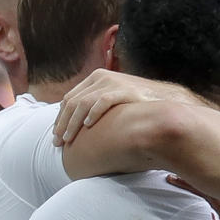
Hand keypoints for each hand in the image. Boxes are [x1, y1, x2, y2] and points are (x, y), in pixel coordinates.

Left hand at [53, 69, 196, 144]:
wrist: (163, 99)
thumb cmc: (135, 104)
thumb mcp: (112, 99)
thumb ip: (94, 105)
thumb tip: (75, 123)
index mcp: (95, 78)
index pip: (69, 98)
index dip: (60, 118)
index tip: (56, 135)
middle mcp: (101, 77)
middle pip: (72, 101)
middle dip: (63, 123)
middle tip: (58, 142)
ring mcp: (112, 82)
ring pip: (83, 103)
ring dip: (73, 123)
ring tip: (68, 139)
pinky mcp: (124, 90)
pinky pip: (102, 101)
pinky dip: (93, 113)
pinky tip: (87, 125)